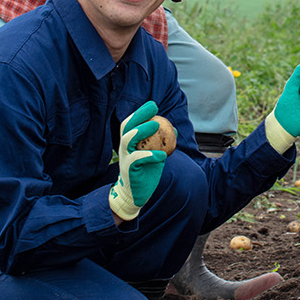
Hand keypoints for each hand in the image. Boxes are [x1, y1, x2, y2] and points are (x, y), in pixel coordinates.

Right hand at [108, 101, 167, 221]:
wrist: (136, 194)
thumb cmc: (145, 172)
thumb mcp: (156, 155)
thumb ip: (162, 143)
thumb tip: (174, 130)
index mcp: (130, 142)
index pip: (131, 123)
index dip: (140, 112)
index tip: (153, 105)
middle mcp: (125, 148)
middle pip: (127, 126)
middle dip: (139, 115)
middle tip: (154, 109)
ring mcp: (125, 158)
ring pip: (128, 139)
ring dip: (141, 130)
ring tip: (156, 125)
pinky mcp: (129, 169)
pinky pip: (137, 159)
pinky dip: (150, 155)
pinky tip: (162, 155)